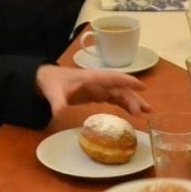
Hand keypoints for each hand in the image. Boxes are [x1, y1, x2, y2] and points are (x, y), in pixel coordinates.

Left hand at [35, 64, 149, 116]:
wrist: (44, 80)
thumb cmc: (51, 82)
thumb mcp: (53, 93)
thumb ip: (57, 102)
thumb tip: (59, 113)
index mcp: (91, 78)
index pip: (113, 78)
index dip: (128, 81)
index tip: (142, 87)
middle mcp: (98, 82)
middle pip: (120, 88)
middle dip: (133, 98)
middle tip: (146, 110)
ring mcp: (98, 88)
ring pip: (119, 93)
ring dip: (132, 101)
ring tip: (145, 112)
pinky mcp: (96, 94)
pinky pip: (113, 98)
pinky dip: (124, 104)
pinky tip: (132, 112)